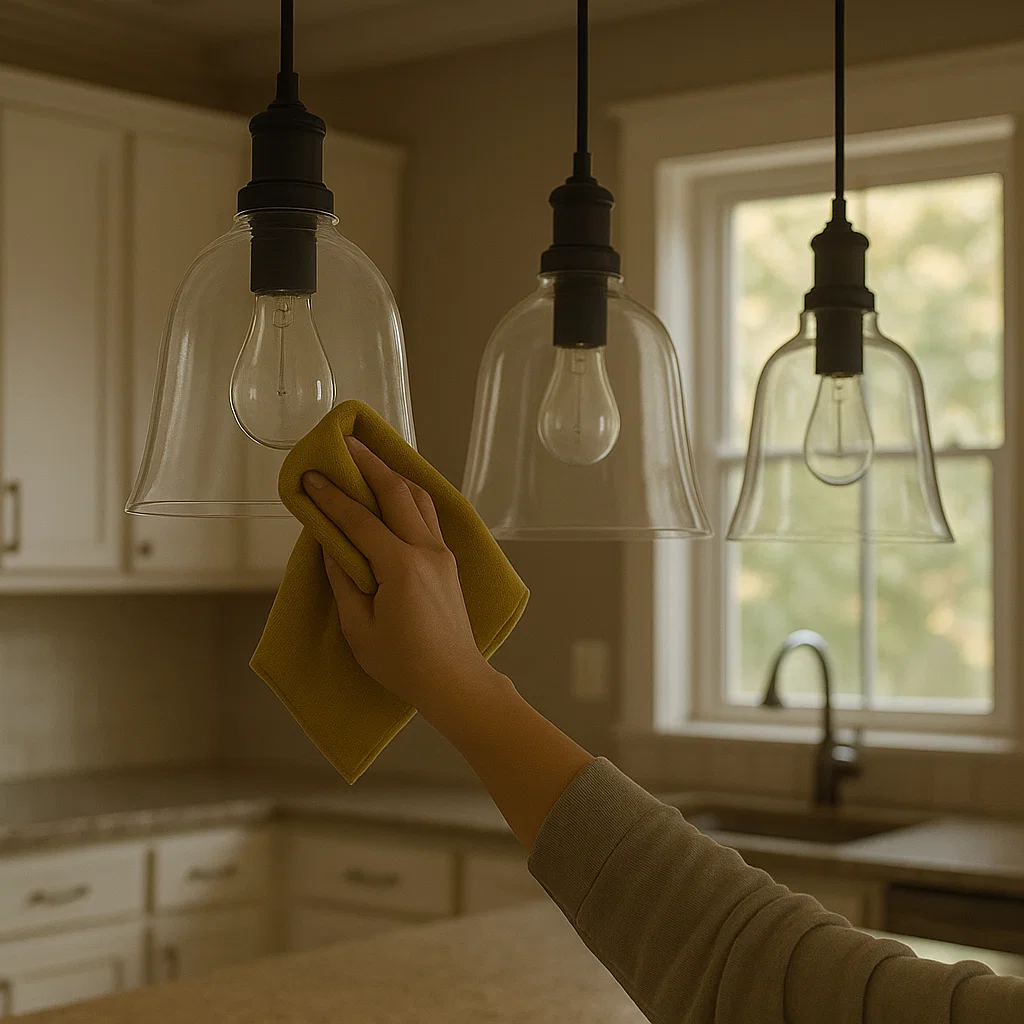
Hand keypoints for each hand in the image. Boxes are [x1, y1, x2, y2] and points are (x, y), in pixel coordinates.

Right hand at [302, 437, 504, 724]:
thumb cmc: (404, 664)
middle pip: (397, 493)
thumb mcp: (360, 630)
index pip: (360, 520)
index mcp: (401, 567)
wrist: (455, 681)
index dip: (333, 496)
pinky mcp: (447, 562)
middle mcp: (426, 552)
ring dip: (393, 474)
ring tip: (369, 458)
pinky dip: (408, 495)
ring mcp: (442, 554)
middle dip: (368, 464)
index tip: (311, 476)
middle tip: (345, 444)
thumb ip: (345, 583)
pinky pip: (427, 516)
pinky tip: (395, 492)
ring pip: (419, 499)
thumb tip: (332, 548)